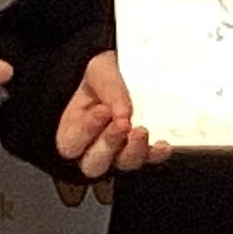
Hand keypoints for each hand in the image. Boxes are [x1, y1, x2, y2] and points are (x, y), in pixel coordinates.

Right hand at [58, 50, 166, 180]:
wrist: (127, 69)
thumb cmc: (105, 74)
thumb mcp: (100, 71)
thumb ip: (108, 90)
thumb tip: (123, 114)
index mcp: (73, 128)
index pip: (70, 144)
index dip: (86, 132)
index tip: (102, 110)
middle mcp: (93, 147)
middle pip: (94, 164)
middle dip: (109, 145)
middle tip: (122, 124)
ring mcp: (119, 153)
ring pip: (123, 164)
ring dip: (133, 151)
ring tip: (141, 131)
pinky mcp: (142, 151)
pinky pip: (149, 160)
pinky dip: (156, 154)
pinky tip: (162, 145)